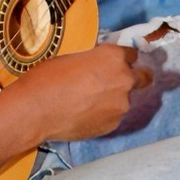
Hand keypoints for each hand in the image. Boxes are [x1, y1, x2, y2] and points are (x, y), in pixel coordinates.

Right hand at [13, 41, 153, 144]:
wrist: (36, 110)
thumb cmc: (48, 78)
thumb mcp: (74, 58)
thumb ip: (96, 62)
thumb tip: (100, 67)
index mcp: (114, 57)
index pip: (133, 54)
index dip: (123, 59)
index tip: (116, 64)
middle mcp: (124, 79)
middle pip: (143, 77)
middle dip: (135, 78)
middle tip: (117, 83)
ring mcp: (121, 104)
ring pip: (126, 99)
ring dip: (115, 99)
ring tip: (89, 103)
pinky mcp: (113, 124)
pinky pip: (114, 116)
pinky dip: (104, 115)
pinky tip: (85, 115)